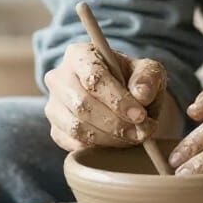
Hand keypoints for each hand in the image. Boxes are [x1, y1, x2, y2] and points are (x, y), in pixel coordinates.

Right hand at [43, 42, 166, 151]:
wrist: (124, 100)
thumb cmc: (133, 80)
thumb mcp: (148, 72)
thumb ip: (148, 78)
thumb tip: (141, 94)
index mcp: (79, 54)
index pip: (93, 77)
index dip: (117, 99)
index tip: (140, 115)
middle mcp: (59, 78)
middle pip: (82, 104)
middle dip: (115, 123)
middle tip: (141, 132)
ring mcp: (54, 105)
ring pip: (76, 127)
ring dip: (110, 138)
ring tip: (134, 137)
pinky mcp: (56, 130)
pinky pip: (74, 144)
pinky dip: (100, 148)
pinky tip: (119, 142)